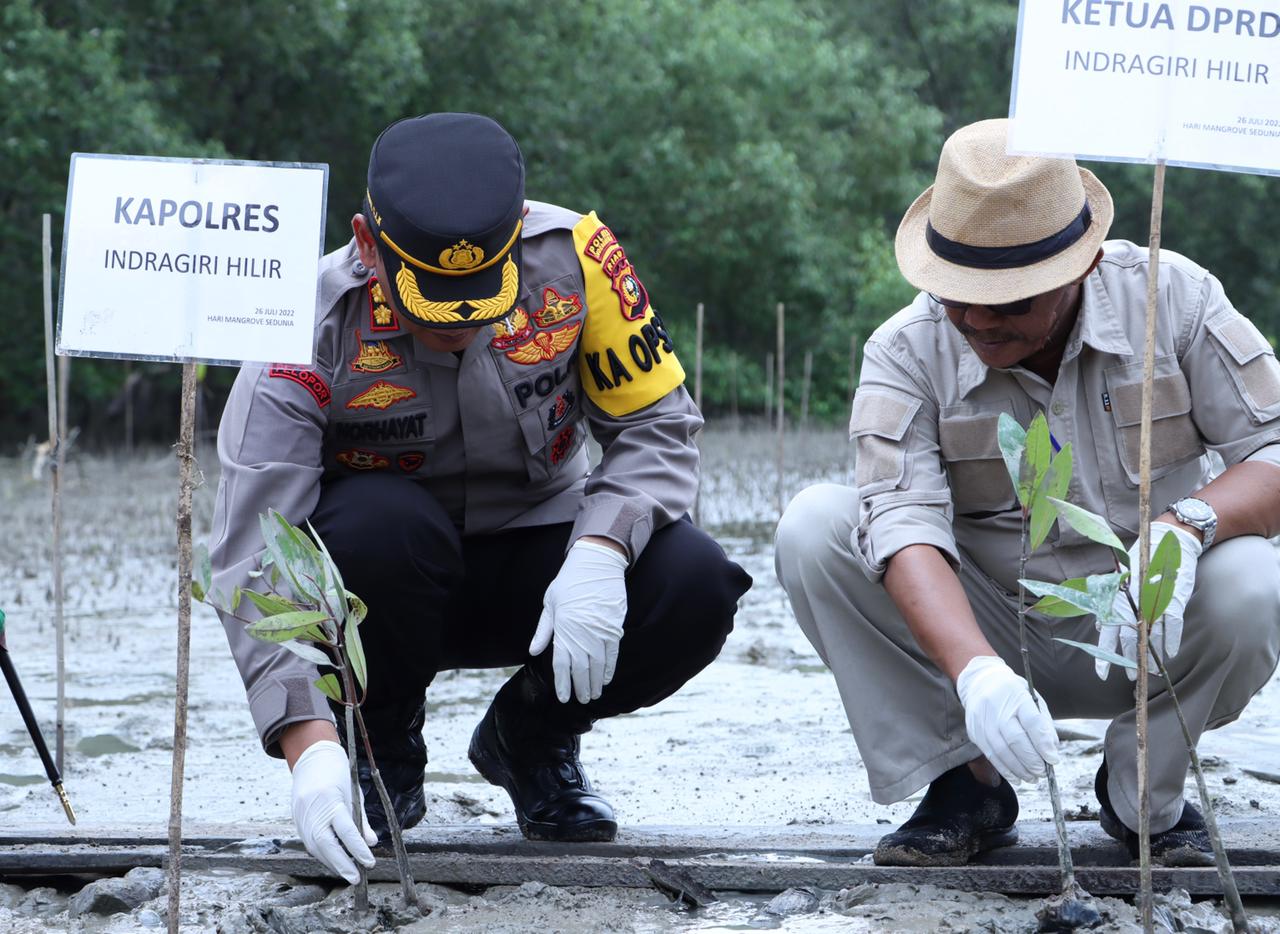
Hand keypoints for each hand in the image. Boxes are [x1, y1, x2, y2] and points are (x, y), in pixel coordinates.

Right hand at [290, 740, 376, 883]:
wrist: (312, 759)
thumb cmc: (338, 774)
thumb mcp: (354, 792)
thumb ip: (362, 819)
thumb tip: (372, 842)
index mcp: (331, 799)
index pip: (346, 830)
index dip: (358, 849)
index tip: (369, 862)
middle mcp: (313, 810)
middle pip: (327, 844)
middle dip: (342, 864)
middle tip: (356, 878)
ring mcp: (302, 816)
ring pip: (316, 847)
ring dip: (332, 862)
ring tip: (348, 871)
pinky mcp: (296, 820)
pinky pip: (309, 842)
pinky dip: (323, 853)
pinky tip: (334, 859)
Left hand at [530, 539, 628, 703]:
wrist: (596, 562)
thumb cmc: (569, 581)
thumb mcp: (550, 603)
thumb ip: (544, 630)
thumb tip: (533, 651)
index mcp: (562, 627)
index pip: (561, 663)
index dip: (563, 683)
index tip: (564, 698)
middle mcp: (581, 632)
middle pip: (581, 668)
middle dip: (580, 687)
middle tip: (581, 701)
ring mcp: (599, 630)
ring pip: (598, 664)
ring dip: (596, 682)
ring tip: (594, 695)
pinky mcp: (614, 626)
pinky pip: (612, 653)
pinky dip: (609, 668)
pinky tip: (606, 678)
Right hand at [955, 656, 1058, 783]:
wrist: (980, 681)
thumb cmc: (1012, 693)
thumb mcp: (1032, 698)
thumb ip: (1043, 723)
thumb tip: (1051, 750)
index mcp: (1016, 695)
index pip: (1032, 722)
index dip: (1043, 743)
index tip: (1053, 759)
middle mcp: (996, 706)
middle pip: (1015, 739)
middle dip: (1032, 760)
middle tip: (1043, 772)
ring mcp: (982, 719)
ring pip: (1001, 750)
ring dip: (1019, 769)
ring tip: (1032, 778)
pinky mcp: (974, 731)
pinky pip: (990, 754)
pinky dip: (1005, 769)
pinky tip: (1016, 777)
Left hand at [1098, 521, 1201, 680]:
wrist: (1168, 543)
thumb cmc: (1141, 565)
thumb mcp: (1122, 585)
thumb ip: (1110, 607)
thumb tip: (1100, 629)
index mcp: (1118, 600)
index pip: (1107, 633)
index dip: (1105, 656)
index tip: (1101, 675)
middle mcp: (1133, 604)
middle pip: (1129, 640)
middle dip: (1129, 661)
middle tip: (1130, 677)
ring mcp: (1153, 603)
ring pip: (1151, 637)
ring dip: (1150, 656)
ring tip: (1149, 672)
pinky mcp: (1173, 600)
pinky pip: (1172, 626)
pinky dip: (1171, 641)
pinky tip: (1169, 654)